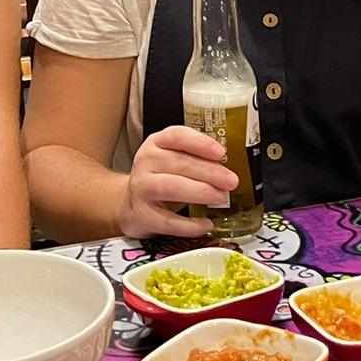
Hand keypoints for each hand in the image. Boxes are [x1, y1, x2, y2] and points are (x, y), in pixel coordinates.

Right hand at [116, 126, 237, 238]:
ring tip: (221, 197)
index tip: (221, 152)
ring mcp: (141, 188)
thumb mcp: (172, 158)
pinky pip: (168, 221)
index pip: (177, 136)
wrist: (130, 202)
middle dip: (209, 172)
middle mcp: (146, 162)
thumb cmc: (160, 177)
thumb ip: (196, 157)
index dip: (200, 143)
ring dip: (200, 192)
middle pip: (179, 163)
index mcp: (156, 143)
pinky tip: (206, 224)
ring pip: (171, 187)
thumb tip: (228, 166)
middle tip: (231, 181)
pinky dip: (190, 225)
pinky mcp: (141, 214)